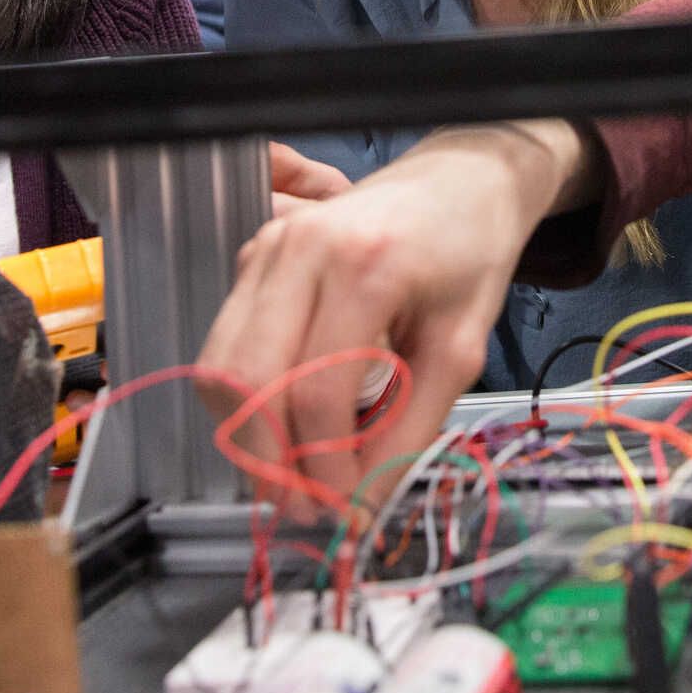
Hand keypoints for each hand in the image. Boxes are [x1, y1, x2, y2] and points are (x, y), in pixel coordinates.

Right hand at [201, 120, 592, 519]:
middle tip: (303, 507)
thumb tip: (358, 507)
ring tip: (291, 475)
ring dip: (246, 436)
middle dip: (268, 462)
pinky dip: (243, 400)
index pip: (317, 392)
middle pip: (249, 382)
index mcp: (364, 267)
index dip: (323, 466)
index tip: (343, 512)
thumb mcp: (461, 350)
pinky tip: (282, 426)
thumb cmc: (470, 255)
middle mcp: (300, 250)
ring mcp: (266, 248)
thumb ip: (408, 432)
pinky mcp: (252, 255)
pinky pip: (224, 345)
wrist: (459, 180)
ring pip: (221, 367)